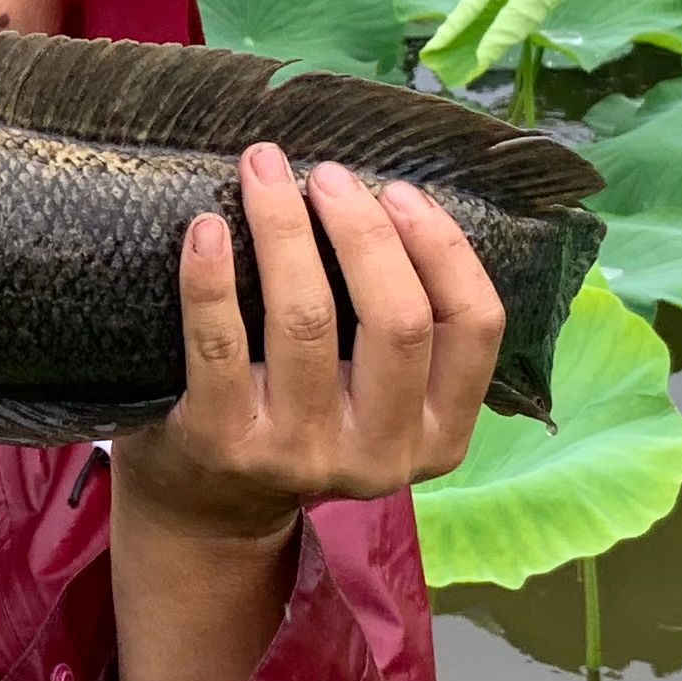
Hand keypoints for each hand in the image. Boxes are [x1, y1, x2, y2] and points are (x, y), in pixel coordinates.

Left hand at [109, 143, 504, 547]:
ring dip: (285, 230)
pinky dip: (212, 279)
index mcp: (439, 434)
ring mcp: (302, 453)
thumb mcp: (378, 394)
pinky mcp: (226, 443)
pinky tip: (206, 229)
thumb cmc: (302, 416)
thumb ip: (399, 327)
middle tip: (327, 174)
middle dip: (365, 231)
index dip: (442, 247)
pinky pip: (221, 344)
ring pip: (309, 320)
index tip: (400, 191)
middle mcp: (380, 454)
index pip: (475, 326)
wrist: (210, 507)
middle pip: (399, 320)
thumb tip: (386, 196)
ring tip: (265, 173)